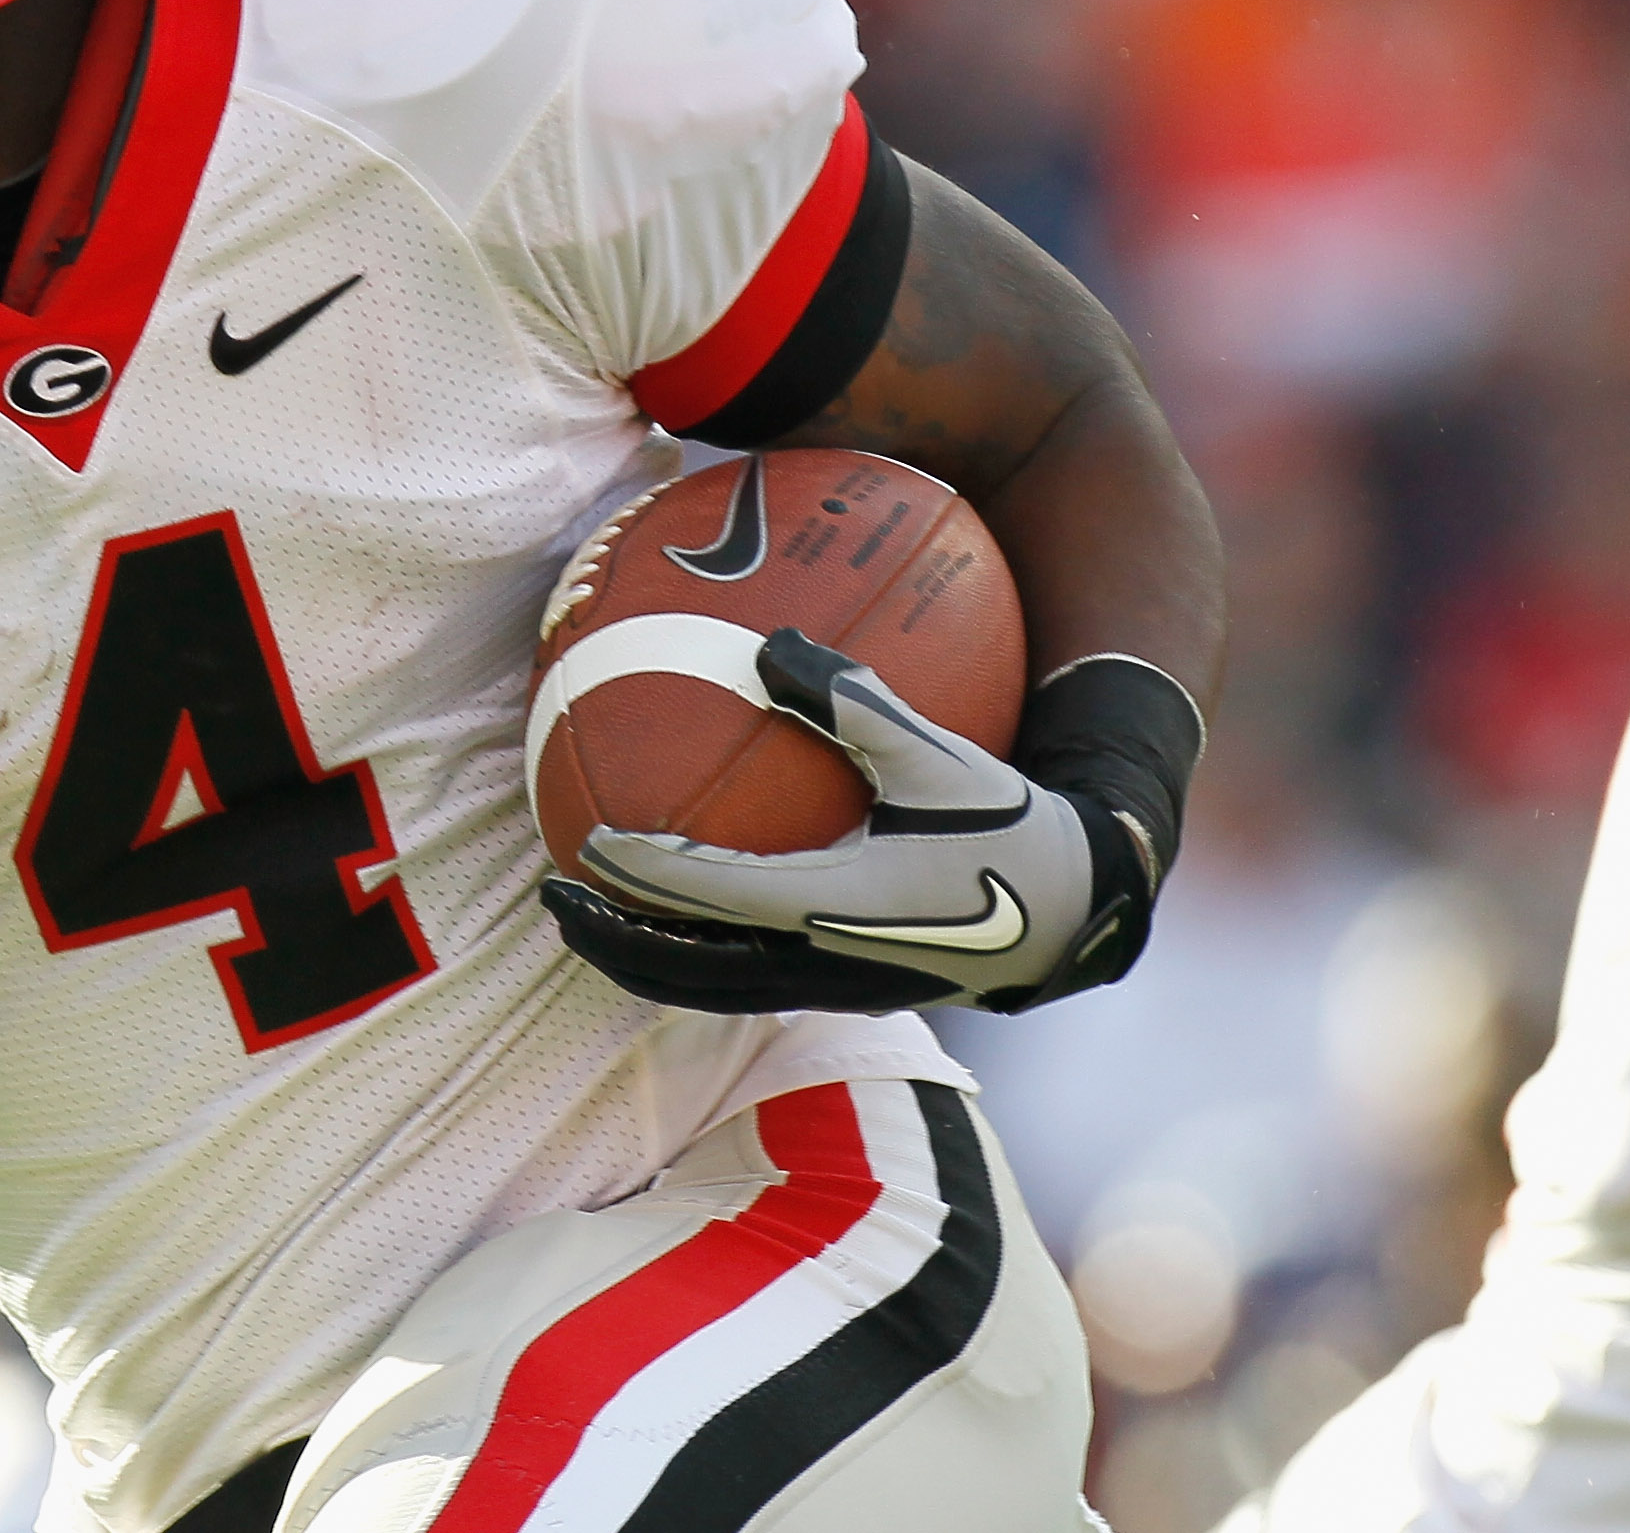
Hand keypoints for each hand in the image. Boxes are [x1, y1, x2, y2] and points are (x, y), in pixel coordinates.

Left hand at [547, 630, 1154, 1013]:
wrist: (1076, 912)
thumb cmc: (1011, 827)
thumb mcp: (940, 758)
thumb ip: (854, 702)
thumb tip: (770, 643)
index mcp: (840, 908)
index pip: (714, 897)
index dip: (645, 875)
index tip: (588, 844)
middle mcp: (825, 960)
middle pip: (689, 968)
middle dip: (616, 939)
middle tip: (553, 898)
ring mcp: (832, 983)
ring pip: (712, 986)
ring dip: (646, 956)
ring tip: (591, 914)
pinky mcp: (846, 983)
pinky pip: (746, 975)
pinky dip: (696, 948)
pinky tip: (675, 904)